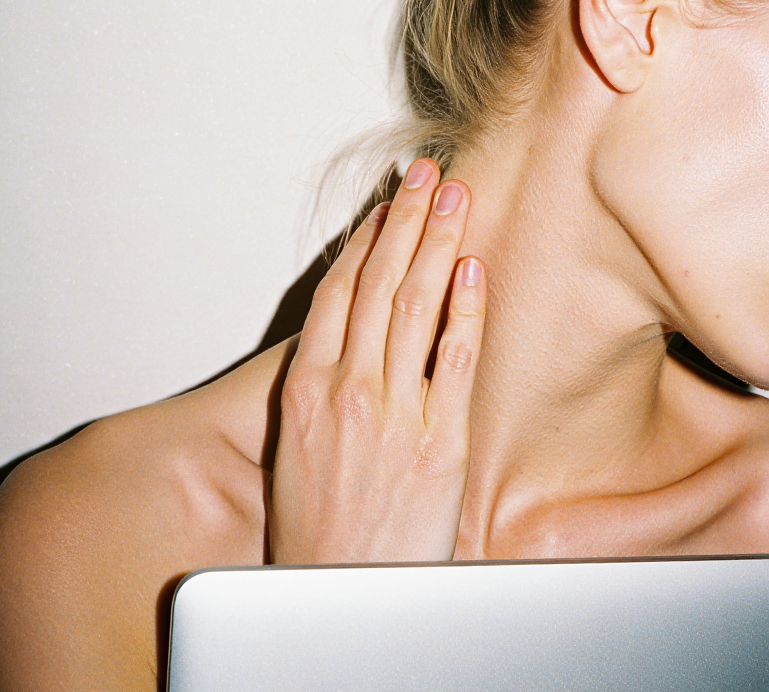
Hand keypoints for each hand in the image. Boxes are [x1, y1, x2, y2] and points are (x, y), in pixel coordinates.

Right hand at [269, 158, 485, 563]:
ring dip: (436, 242)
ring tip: (454, 196)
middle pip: (380, 282)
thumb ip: (319, 383)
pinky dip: (464, 311)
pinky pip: (453, 361)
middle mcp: (346, 389)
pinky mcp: (438, 443)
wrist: (331, 596)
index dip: (369, 238)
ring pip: (415, 305)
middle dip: (409, 218)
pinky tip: (473, 270)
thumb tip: (348, 332)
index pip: (341, 290)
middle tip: (431, 172)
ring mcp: (392, 413)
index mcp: (305, 386)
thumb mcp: (295, 445)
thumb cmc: (312, 526)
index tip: (390, 201)